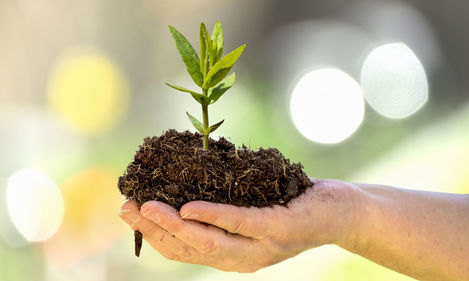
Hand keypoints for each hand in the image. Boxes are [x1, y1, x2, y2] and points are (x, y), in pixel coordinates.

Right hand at [118, 179, 361, 272]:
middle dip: (153, 230)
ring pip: (208, 242)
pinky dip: (211, 217)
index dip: (152, 235)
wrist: (342, 215)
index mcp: (231, 255)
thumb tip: (183, 184)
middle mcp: (241, 259)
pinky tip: (187, 208)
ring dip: (173, 225)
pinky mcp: (278, 230)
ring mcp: (260, 248)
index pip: (183, 251)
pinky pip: (240, 224)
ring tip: (147, 207)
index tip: (128, 211)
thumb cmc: (292, 206)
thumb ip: (220, 209)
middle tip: (126, 208)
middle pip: (188, 250)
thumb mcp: (250, 210)